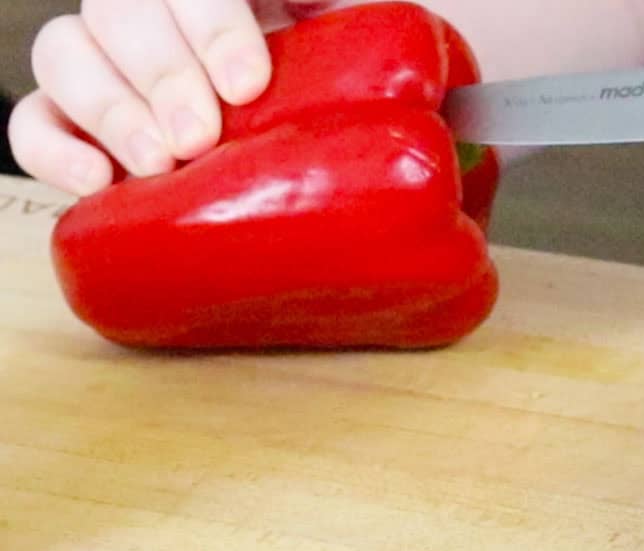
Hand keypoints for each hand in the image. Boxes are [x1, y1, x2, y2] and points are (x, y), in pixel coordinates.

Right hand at [7, 0, 332, 195]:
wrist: (304, 133)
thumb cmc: (330, 80)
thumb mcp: (342, 38)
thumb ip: (338, 19)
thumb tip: (352, 14)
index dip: (212, 28)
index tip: (246, 85)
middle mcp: (149, 10)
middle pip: (119, 11)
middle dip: (161, 75)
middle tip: (199, 137)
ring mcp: (102, 60)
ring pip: (63, 53)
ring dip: (108, 110)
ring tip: (156, 164)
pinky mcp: (71, 120)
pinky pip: (32, 121)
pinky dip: (50, 150)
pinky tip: (95, 181)